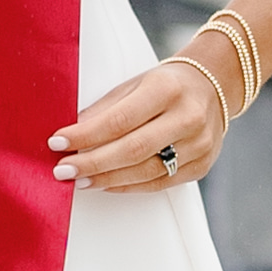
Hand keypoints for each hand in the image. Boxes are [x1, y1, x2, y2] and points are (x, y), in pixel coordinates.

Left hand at [49, 52, 230, 196]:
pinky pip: (159, 183)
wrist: (213, 87)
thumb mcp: (135, 84)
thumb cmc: (167, 85)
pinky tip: (106, 184)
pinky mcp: (202, 166)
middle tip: (63, 170)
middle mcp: (188, 117)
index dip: (86, 135)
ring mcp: (199, 145)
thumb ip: (105, 109)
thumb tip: (71, 134)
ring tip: (79, 180)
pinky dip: (128, 186)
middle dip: (92, 163)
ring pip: (146, 172)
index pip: (120, 119)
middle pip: (132, 149)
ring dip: (107, 179)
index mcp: (167, 89)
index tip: (58, 142)